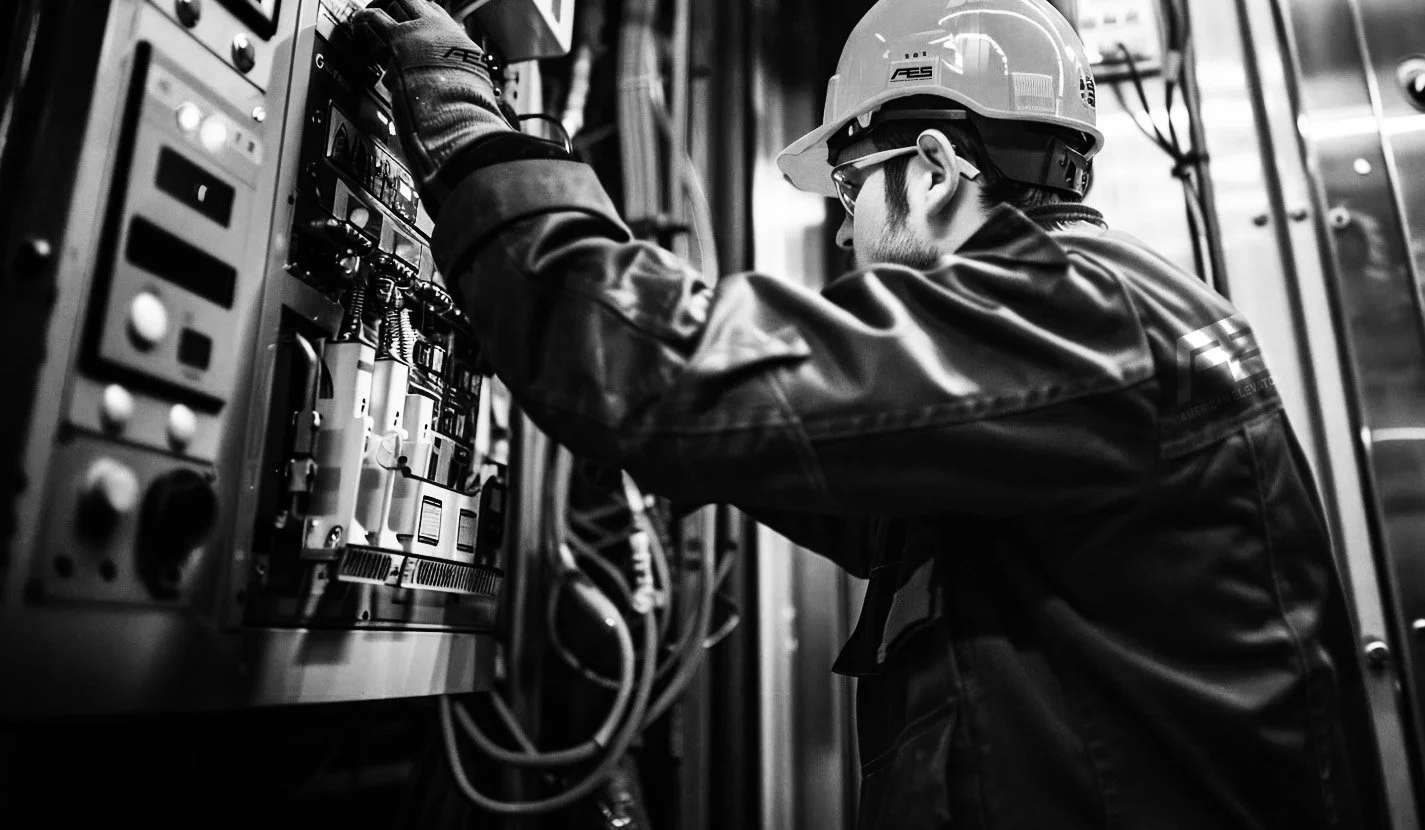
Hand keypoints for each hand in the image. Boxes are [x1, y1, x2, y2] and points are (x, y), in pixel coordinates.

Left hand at [350, 0, 515, 209]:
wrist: (459, 119)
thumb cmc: (468, 121)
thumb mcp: (478, 104)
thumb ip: (474, 101)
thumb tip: (493, 120)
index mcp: (466, 49)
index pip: (444, 22)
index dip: (428, 21)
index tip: (418, 28)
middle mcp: (446, 34)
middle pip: (422, 6)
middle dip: (406, 11)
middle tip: (392, 24)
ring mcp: (423, 33)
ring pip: (400, 5)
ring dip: (385, 13)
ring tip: (371, 23)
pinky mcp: (399, 39)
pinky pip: (375, 17)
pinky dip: (364, 18)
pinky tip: (358, 23)